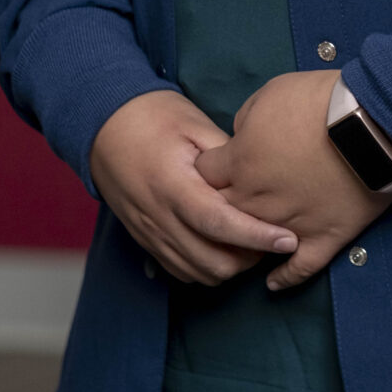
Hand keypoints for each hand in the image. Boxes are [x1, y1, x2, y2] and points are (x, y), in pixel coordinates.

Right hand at [90, 89, 297, 285]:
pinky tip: (222, 246)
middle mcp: (159, 217)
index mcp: (173, 185)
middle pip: (212, 262)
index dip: (257, 237)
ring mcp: (149, 233)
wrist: (103, 125)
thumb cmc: (154, 117)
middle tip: (271, 238)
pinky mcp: (144, 240)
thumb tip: (258, 180)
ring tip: (250, 243)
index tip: (288, 240)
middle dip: (248, 258)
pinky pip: (179, 270)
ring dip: (228, 266)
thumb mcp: (195, 124)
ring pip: (197, 273)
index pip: (219, 223)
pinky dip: (206, 267)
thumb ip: (226, 156)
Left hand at [197, 69, 391, 291]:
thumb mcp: (269, 95)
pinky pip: (299, 268)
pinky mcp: (323, 239)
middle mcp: (256, 200)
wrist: (371, 125)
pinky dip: (285, 277)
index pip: (203, 175)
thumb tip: (241, 140)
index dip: (208, 167)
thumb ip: (245, 122)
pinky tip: (273, 282)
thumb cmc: (319, 102)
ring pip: (253, 244)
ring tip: (245, 239)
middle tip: (228, 199)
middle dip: (219, 206)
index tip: (218, 164)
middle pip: (221, 213)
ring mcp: (289, 224)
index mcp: (240, 163)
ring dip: (246, 242)